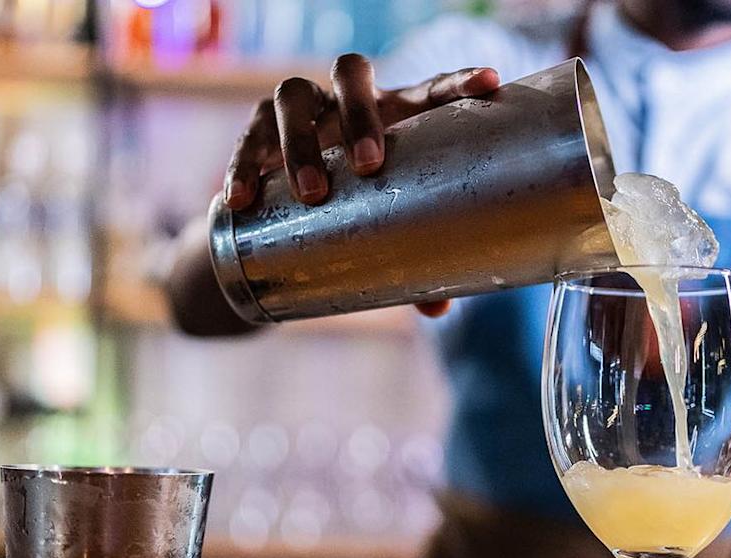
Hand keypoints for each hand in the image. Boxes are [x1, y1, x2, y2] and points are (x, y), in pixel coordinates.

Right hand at [223, 54, 500, 317]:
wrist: (286, 206)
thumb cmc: (357, 207)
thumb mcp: (384, 227)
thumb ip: (412, 260)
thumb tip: (438, 310)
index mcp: (394, 113)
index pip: (428, 88)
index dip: (458, 82)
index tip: (489, 83)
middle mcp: (345, 100)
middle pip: (351, 74)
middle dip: (361, 115)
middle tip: (369, 165)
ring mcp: (300, 110)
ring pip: (293, 97)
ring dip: (302, 142)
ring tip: (312, 192)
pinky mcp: (256, 128)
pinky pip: (246, 138)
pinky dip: (243, 166)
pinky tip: (241, 198)